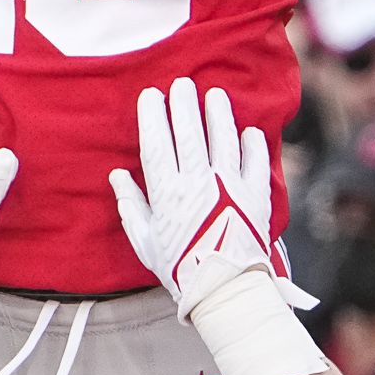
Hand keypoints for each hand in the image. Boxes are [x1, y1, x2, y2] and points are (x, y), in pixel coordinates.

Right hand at [109, 77, 309, 319]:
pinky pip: (256, 161)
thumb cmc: (180, 268)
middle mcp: (199, 182)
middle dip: (184, 103)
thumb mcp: (146, 241)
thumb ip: (131, 206)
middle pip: (190, 131)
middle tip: (182, 84)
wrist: (225, 290)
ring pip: (224, 138)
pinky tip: (247, 132)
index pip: (157, 142)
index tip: (151, 96)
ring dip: (218, 113)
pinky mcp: (256, 195)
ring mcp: (231, 186)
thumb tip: (118, 176)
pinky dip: (252, 144)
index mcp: (167, 192)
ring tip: (214, 95)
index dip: (153, 115)